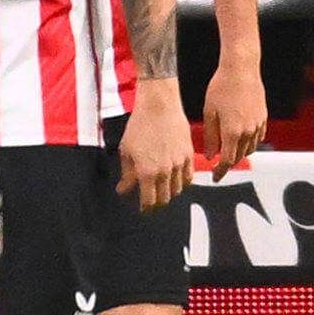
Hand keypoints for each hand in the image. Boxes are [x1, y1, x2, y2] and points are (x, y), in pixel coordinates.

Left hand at [118, 80, 196, 210]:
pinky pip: (189, 176)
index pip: (149, 201)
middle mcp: (165, 171)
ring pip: (178, 189)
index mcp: (147, 172)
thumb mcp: (126, 151)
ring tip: (163, 190)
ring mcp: (179, 163)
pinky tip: (176, 180)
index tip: (143, 209)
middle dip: (157, 202)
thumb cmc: (140, 125)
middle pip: (165, 198)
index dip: (146, 208)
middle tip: (152, 201)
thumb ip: (127, 174)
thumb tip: (124, 189)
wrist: (159, 106)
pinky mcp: (189, 154)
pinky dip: (183, 182)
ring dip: (170, 193)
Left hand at [202, 55, 267, 178]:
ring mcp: (257, 124)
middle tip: (218, 163)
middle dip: (229, 162)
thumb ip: (210, 138)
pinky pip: (258, 137)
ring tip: (229, 149)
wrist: (241, 69)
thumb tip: (210, 156)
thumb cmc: (221, 88)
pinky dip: (250, 142)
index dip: (220, 171)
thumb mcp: (209, 113)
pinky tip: (241, 137)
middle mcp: (248, 131)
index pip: (227, 161)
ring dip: (240, 153)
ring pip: (250, 148)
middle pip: (239, 156)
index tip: (215, 177)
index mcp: (232, 132)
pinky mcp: (263, 116)